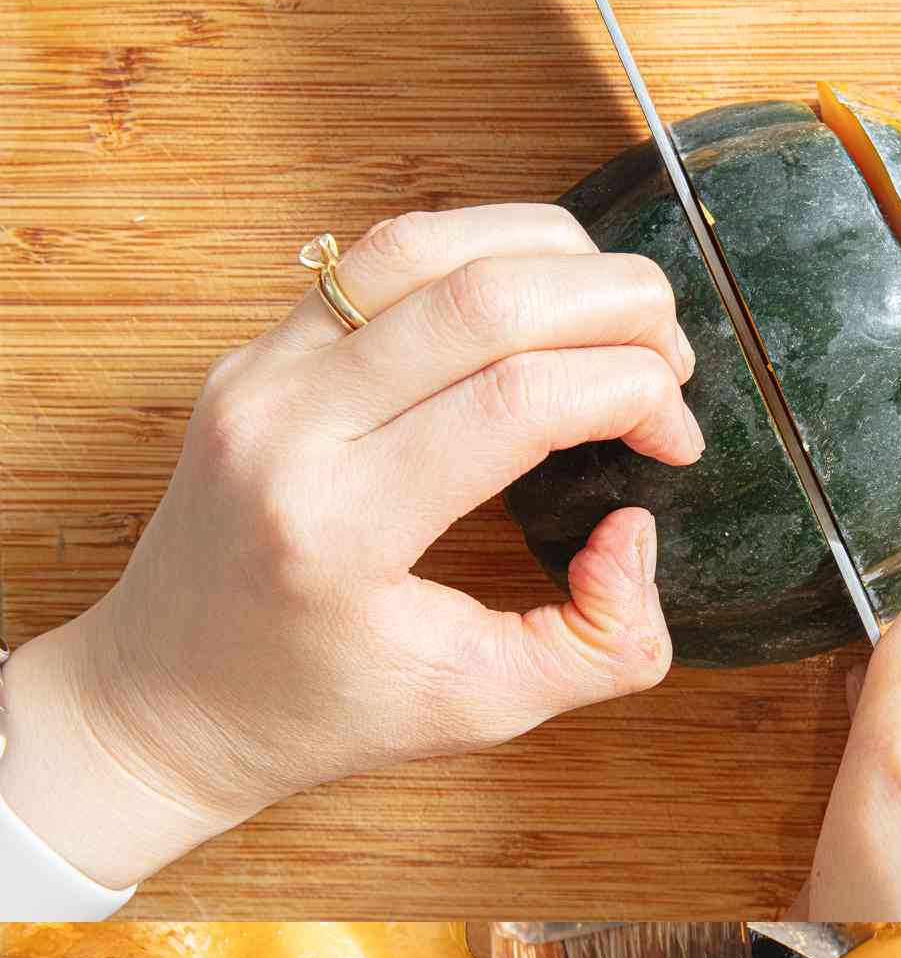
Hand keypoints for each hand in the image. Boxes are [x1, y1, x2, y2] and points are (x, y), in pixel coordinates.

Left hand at [0, 205, 702, 889]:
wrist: (166, 703)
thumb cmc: (323, 714)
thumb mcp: (484, 710)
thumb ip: (602, 644)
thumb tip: (637, 525)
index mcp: (339, 529)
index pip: (518, 399)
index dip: (632, 394)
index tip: (677, 442)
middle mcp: (287, 429)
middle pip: (483, 297)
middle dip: (615, 305)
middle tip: (673, 361)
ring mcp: (258, 375)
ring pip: (429, 243)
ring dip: (553, 255)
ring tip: (620, 314)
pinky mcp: (254, 353)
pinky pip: (379, 260)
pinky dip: (481, 255)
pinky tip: (538, 303)